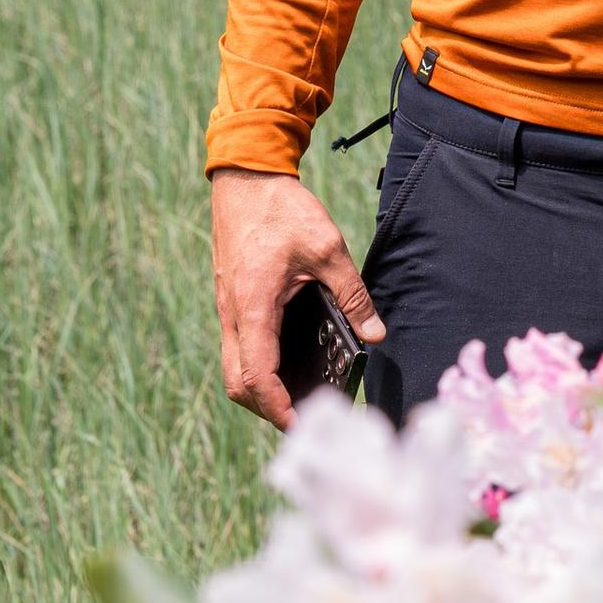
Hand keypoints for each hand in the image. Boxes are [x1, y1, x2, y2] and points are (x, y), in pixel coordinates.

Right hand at [210, 166, 384, 428]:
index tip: (301, 424)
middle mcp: (233, 313)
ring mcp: (227, 308)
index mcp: (253, 305)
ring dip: (259, 390)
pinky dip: (256, 366)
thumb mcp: (327, 247)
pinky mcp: (230, 300)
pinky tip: (286, 363)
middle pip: (237, 382)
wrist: (246, 178)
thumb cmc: (282, 209)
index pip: (257, 375)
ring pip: (233, 367)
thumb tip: (376, 334)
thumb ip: (353, 294)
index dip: (278, 407)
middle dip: (267, 408)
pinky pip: (236, 347)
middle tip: (303, 417)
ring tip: (296, 396)